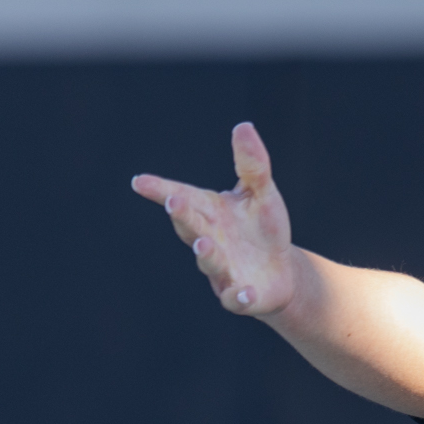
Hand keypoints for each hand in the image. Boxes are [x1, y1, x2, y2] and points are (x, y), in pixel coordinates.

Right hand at [132, 122, 301, 316]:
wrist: (283, 273)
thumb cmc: (264, 230)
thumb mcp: (261, 193)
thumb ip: (252, 164)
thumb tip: (243, 126)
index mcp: (209, 213)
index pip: (182, 197)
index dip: (160, 190)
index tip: (140, 182)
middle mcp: (209, 240)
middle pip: (190, 227)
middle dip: (182, 216)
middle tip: (174, 201)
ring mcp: (222, 270)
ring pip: (209, 262)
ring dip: (205, 253)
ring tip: (204, 243)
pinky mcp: (240, 295)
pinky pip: (235, 298)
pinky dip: (238, 296)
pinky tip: (243, 291)